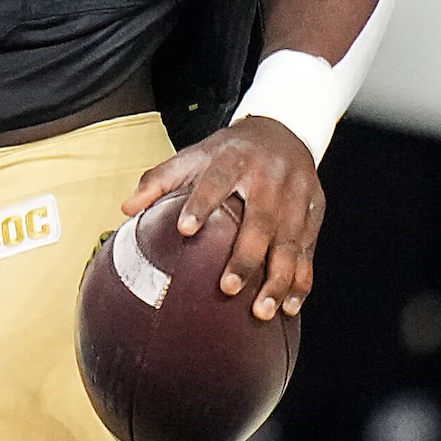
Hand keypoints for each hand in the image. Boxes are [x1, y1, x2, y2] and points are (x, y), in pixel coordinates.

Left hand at [122, 115, 319, 321]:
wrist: (284, 129)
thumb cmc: (231, 150)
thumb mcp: (195, 154)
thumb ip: (161, 179)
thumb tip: (126, 209)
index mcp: (234, 159)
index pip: (215, 181)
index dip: (200, 204)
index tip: (184, 229)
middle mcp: (269, 177)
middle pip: (260, 221)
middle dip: (245, 257)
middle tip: (227, 288)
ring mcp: (296, 195)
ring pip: (290, 242)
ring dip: (278, 279)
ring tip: (261, 310)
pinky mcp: (315, 210)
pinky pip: (309, 251)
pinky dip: (301, 280)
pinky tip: (289, 306)